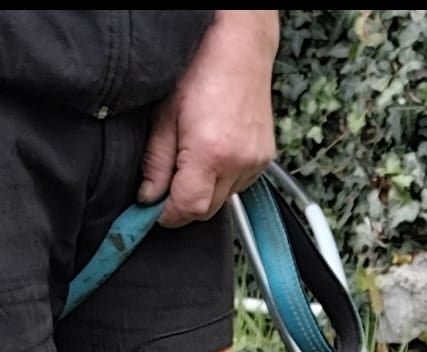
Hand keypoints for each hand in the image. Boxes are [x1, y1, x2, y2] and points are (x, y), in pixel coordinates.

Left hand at [137, 10, 278, 227]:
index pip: (188, 208)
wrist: (239, 47)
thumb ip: (155, 162)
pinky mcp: (264, 159)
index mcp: (210, 153)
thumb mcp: (165, 115)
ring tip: (191, 161)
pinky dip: (222, 180)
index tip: (152, 212)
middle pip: (207, 210)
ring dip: (204, 191)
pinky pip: (238, 185)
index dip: (167, 215)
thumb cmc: (201, 68)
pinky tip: (213, 156)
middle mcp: (237, 163)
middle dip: (184, 205)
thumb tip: (148, 196)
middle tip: (166, 188)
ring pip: (223, 199)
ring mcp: (255, 163)